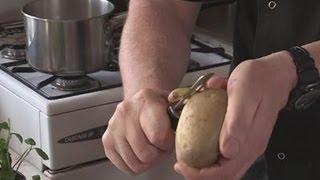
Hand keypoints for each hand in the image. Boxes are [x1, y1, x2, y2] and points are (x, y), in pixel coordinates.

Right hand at [102, 88, 174, 174]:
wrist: (140, 102)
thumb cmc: (158, 106)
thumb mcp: (174, 101)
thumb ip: (182, 105)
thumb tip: (186, 103)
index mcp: (145, 100)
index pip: (158, 136)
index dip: (168, 143)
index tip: (170, 139)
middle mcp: (126, 112)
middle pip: (146, 154)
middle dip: (159, 154)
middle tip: (162, 146)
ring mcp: (114, 127)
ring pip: (135, 163)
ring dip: (148, 162)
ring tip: (152, 148)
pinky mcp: (107, 140)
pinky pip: (124, 166)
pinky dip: (135, 165)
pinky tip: (141, 153)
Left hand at [174, 51, 297, 179]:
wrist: (273, 74)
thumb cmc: (257, 80)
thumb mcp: (242, 96)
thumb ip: (236, 124)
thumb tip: (227, 151)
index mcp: (250, 142)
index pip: (225, 172)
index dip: (201, 174)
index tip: (182, 165)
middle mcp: (250, 147)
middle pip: (224, 175)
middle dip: (199, 174)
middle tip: (181, 164)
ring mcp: (248, 144)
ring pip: (225, 168)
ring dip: (204, 168)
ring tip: (187, 159)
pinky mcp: (244, 137)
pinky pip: (226, 156)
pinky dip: (210, 156)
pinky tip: (198, 145)